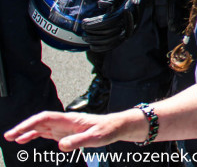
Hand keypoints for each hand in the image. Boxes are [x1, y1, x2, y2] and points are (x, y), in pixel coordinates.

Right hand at [4, 108, 148, 150]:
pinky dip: (36, 135)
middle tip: (8, 137)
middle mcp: (65, 121)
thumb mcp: (94, 138)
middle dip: (23, 128)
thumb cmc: (108, 130)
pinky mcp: (67, 132)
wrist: (118, 127)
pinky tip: (28, 140)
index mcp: (69, 120)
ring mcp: (65, 126)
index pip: (44, 118)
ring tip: (13, 139)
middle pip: (39, 122)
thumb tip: (60, 146)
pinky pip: (48, 132)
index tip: (17, 132)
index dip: (29, 124)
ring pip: (42, 127)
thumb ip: (78, 141)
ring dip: (27, 131)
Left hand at [82, 0, 154, 51]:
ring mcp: (132, 27)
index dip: (95, 24)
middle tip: (82, 31)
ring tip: (86, 38)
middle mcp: (132, 20)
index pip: (110, 20)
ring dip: (97, 41)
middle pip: (111, 31)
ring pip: (113, 40)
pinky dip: (105, 47)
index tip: (83, 22)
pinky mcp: (130, 32)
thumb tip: (100, 5)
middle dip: (94, 33)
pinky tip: (94, 47)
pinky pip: (117, 43)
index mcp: (129, 8)